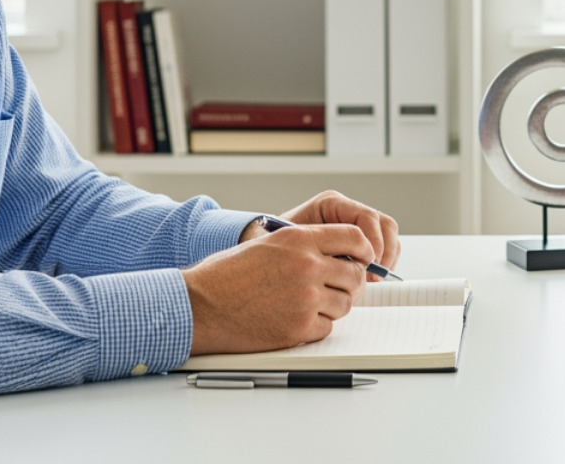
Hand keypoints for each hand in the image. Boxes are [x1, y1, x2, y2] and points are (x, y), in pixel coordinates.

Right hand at [186, 223, 371, 354]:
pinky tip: (296, 320)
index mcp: (300, 239)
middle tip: (337, 289)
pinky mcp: (298, 327)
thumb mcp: (268, 244)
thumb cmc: (226, 276)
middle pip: (355, 274)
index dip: (364, 250)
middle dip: (350, 283)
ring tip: (308, 305)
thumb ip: (304, 246)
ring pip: (345, 304)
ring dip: (333, 306)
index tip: (364, 258)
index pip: (354, 237)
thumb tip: (337, 255)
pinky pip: (327, 327)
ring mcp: (305, 298)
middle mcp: (307, 265)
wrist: (200, 306)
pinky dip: (317, 326)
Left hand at [281, 190, 400, 277]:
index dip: (373, 242)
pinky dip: (382, 264)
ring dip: (386, 259)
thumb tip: (349, 262)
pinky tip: (370, 280)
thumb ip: (319, 250)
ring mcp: (355, 226)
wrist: (265, 257)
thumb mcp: (293, 246)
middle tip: (374, 275)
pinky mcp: (359, 242)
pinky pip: (383, 248)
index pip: (366, 217)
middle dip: (384, 252)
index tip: (369, 264)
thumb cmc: (275, 250)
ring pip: (388, 236)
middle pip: (383, 224)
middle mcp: (347, 212)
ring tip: (373, 280)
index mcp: (331, 204)